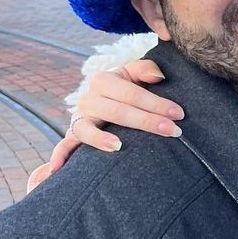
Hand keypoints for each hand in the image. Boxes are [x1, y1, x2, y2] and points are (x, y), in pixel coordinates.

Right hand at [25, 59, 181, 192]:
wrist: (108, 98)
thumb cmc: (129, 86)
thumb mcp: (135, 73)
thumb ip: (146, 69)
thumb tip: (158, 77)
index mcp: (104, 79)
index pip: (132, 93)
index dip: (157, 103)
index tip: (179, 114)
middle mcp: (89, 98)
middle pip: (117, 111)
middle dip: (147, 122)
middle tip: (174, 132)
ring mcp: (79, 117)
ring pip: (87, 128)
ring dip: (101, 139)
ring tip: (119, 146)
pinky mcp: (73, 134)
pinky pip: (64, 145)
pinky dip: (60, 156)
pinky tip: (58, 170)